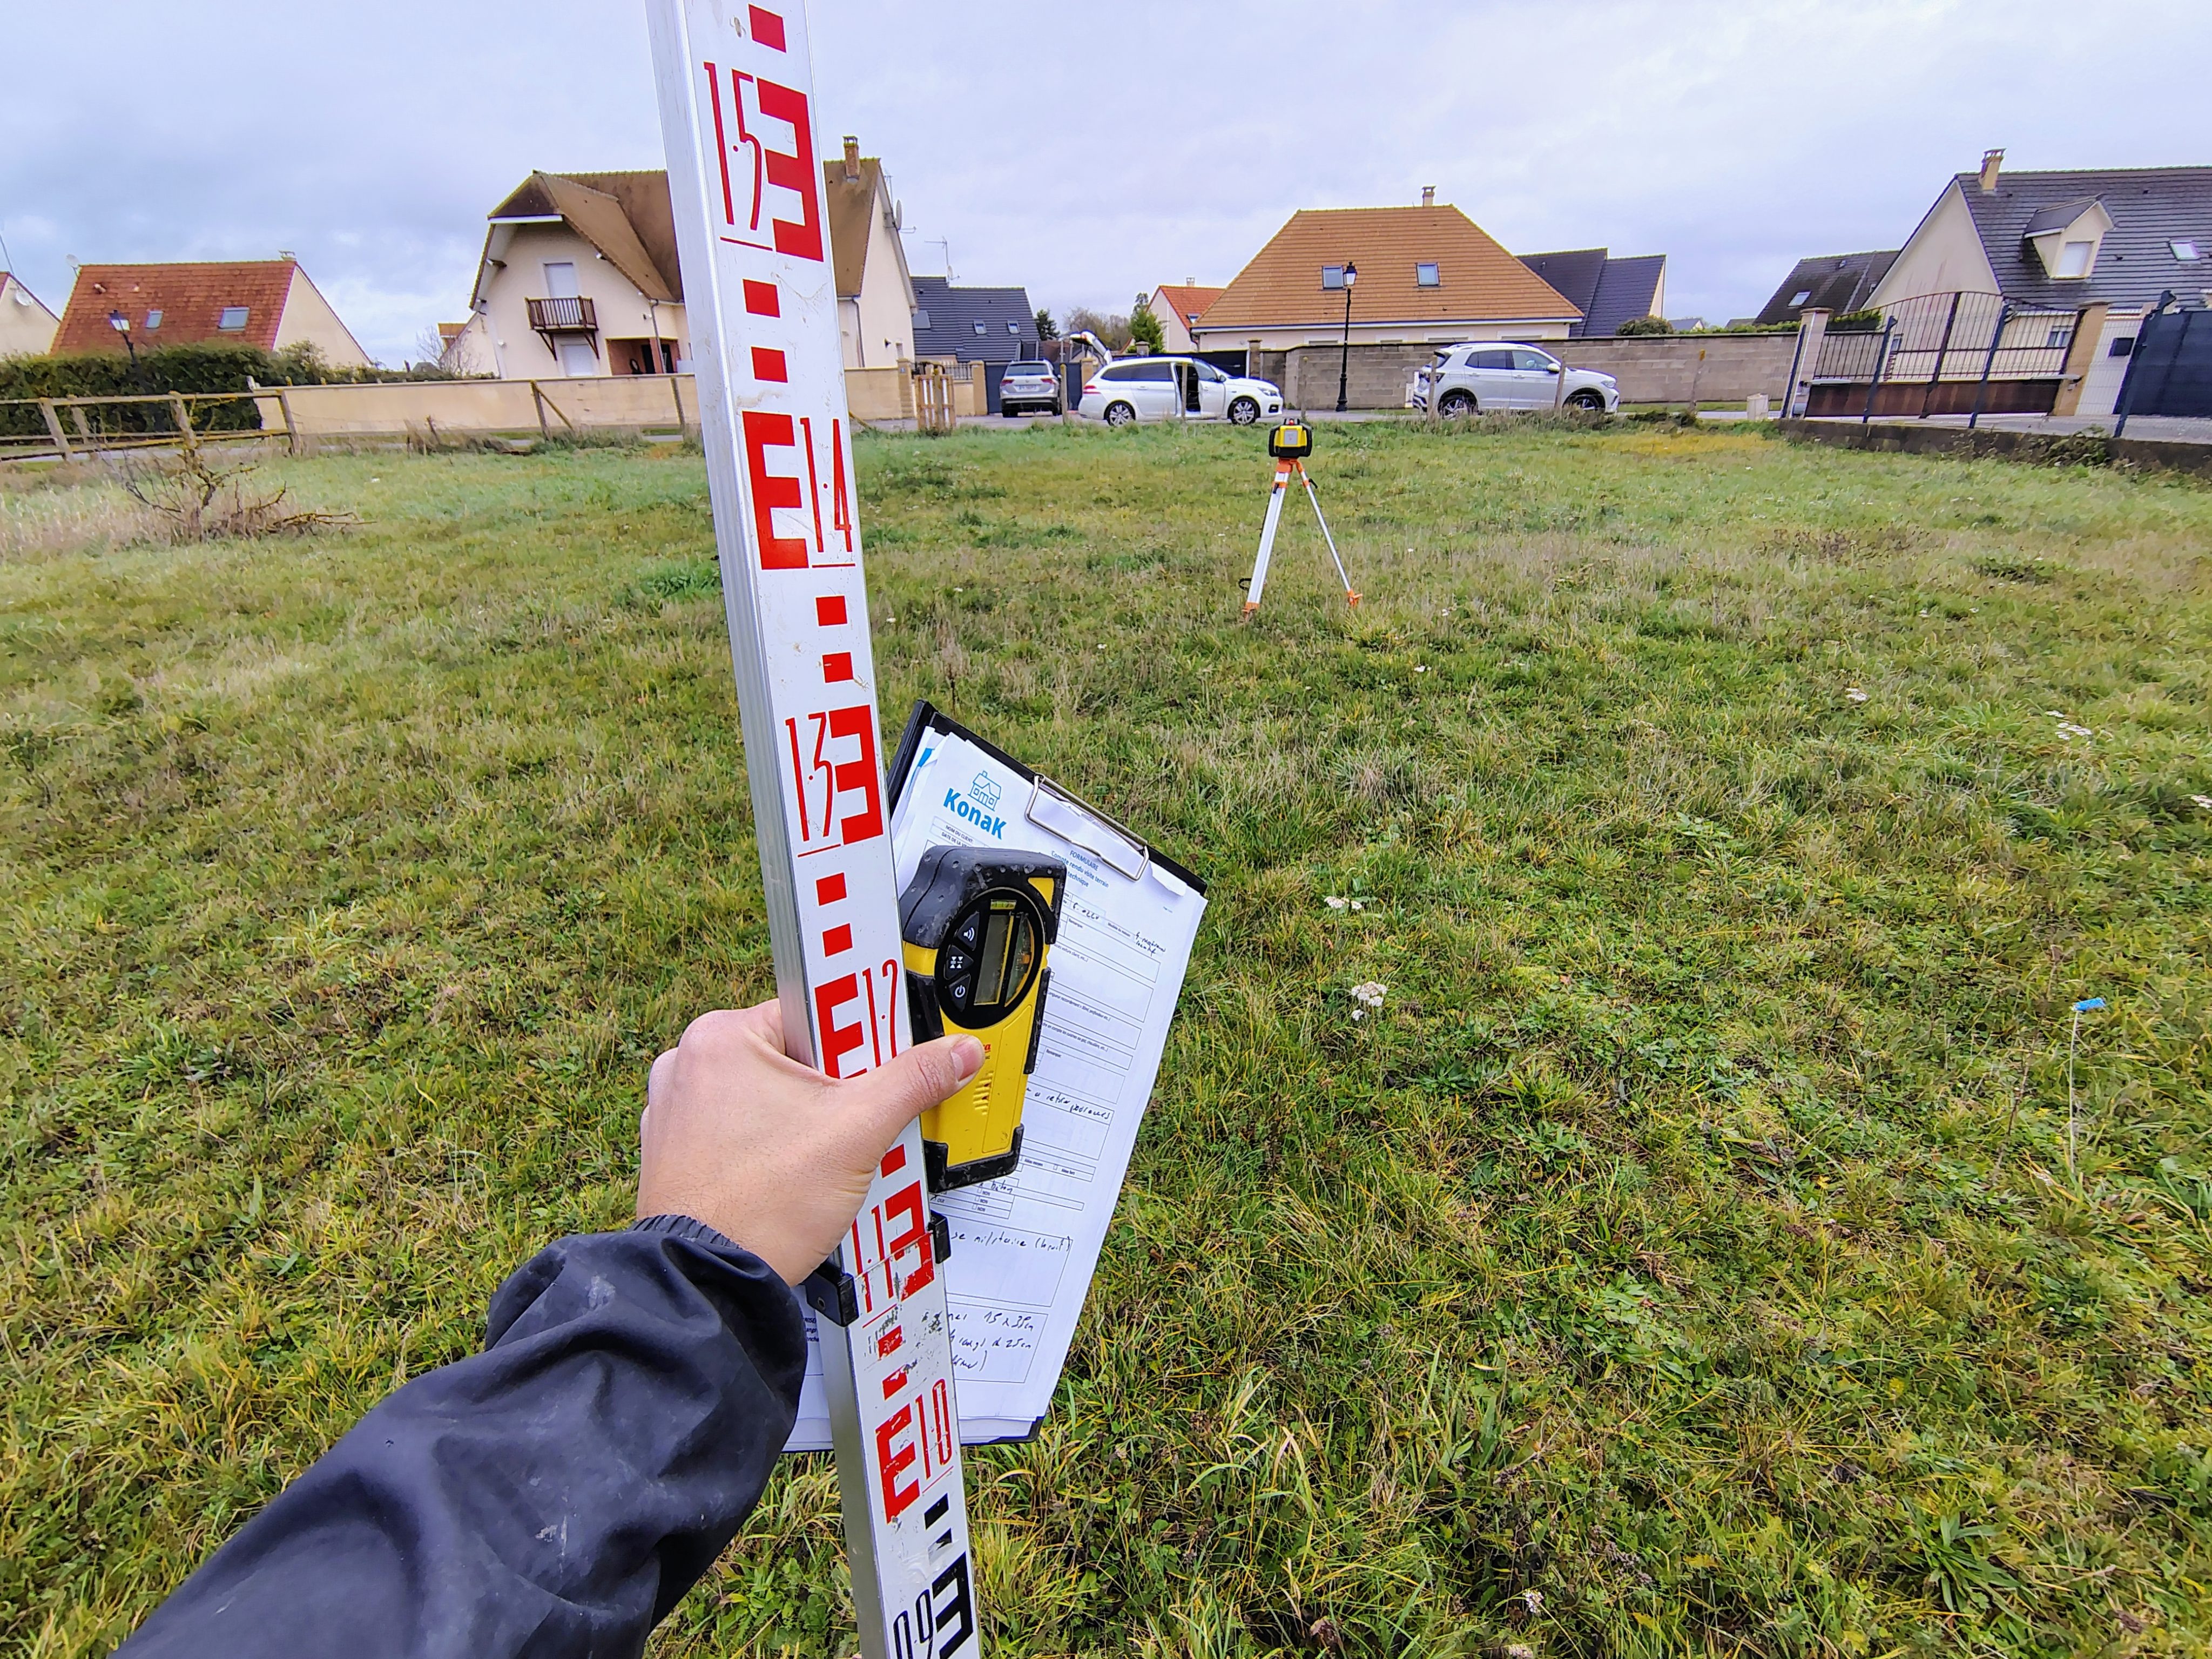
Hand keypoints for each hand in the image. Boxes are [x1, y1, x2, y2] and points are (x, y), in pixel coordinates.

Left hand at [638, 1000, 982, 1284]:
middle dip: (836, 1090)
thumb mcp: (858, 1132)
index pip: (815, 1010)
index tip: (882, 1058)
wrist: (710, 1284)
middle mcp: (689, 1065)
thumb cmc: (758, 1210)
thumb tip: (955, 1052)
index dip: (860, 1040)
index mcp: (721, 1037)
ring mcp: (678, 1112)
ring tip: (823, 1159)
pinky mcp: (679, 1152)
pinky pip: (743, 1132)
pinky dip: (772, 1148)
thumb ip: (913, 1081)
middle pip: (797, 1056)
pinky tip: (793, 1177)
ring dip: (807, 1121)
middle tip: (853, 1123)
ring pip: (770, 1097)